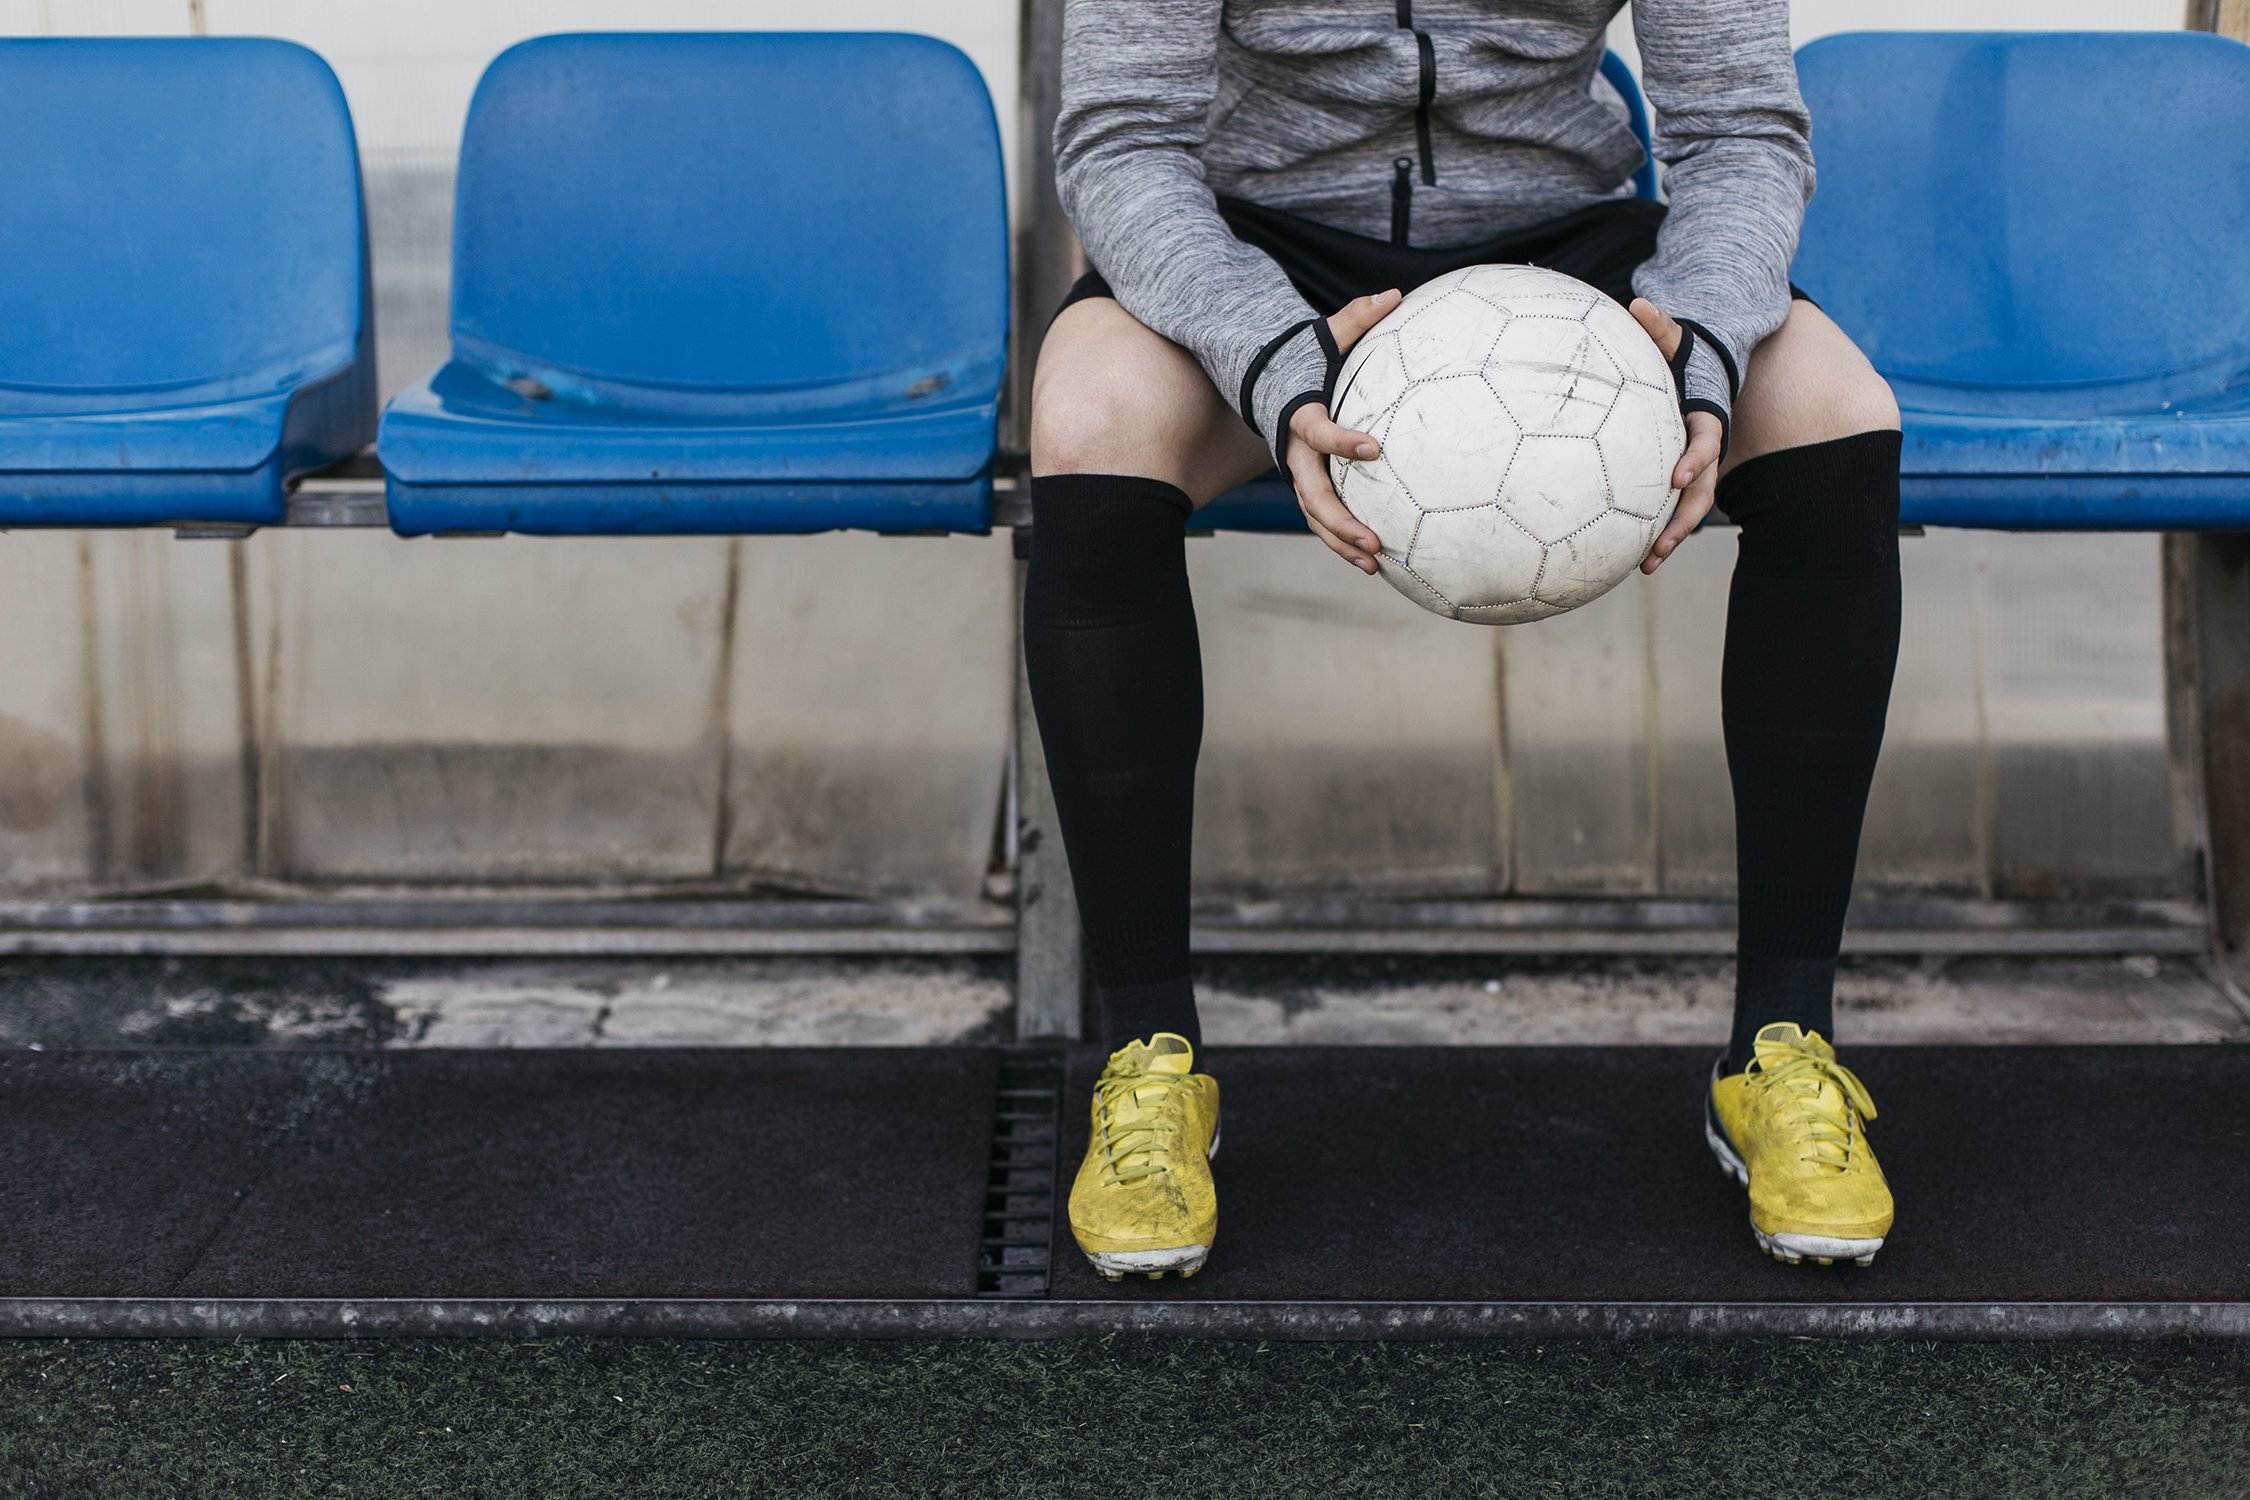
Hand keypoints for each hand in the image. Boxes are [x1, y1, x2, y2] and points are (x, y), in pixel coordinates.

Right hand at [1286, 288, 1402, 573]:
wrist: (1267, 380)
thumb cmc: (1302, 357)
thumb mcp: (1326, 335)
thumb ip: (1358, 318)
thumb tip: (1396, 293)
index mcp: (1300, 416)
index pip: (1320, 432)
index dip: (1343, 441)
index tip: (1375, 448)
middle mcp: (1294, 453)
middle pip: (1314, 494)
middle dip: (1342, 521)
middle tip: (1375, 540)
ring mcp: (1298, 474)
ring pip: (1316, 517)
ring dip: (1343, 542)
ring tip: (1376, 563)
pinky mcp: (1307, 486)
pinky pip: (1322, 520)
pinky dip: (1342, 542)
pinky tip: (1371, 561)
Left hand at [1626, 297, 1724, 574]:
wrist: (1698, 370)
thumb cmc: (1681, 355)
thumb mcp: (1673, 339)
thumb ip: (1658, 327)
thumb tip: (1638, 304)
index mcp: (1705, 418)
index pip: (1706, 442)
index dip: (1695, 460)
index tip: (1675, 477)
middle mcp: (1704, 448)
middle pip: (1701, 490)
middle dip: (1684, 520)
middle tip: (1660, 547)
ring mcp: (1694, 466)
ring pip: (1689, 508)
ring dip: (1671, 537)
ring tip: (1645, 566)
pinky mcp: (1679, 476)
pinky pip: (1669, 507)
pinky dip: (1654, 530)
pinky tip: (1628, 556)